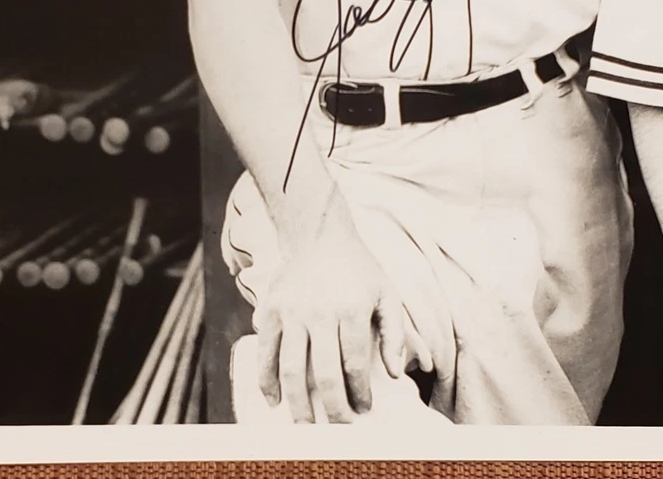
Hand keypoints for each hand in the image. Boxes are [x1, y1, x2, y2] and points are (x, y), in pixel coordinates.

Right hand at [254, 226, 428, 423]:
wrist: (318, 235)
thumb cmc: (358, 269)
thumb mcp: (387, 293)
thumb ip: (396, 333)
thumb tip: (394, 373)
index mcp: (352, 308)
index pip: (354, 363)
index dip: (359, 392)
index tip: (364, 409)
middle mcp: (320, 311)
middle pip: (323, 373)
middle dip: (332, 408)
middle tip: (338, 428)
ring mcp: (291, 311)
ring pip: (291, 368)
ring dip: (298, 403)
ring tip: (305, 425)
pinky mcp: (270, 310)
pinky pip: (266, 351)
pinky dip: (267, 380)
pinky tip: (274, 402)